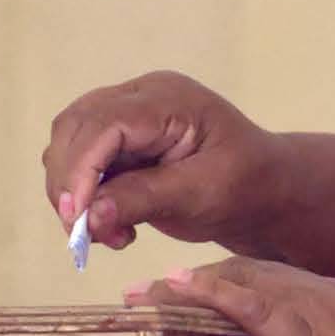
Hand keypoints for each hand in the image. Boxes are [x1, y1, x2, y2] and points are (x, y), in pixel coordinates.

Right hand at [43, 73, 274, 254]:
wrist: (265, 193)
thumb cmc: (246, 186)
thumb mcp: (202, 194)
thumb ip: (144, 199)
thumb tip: (87, 217)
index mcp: (167, 100)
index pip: (104, 123)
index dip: (81, 167)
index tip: (76, 216)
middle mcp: (140, 99)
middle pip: (75, 128)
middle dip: (69, 183)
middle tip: (84, 234)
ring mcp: (127, 119)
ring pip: (69, 146)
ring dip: (74, 195)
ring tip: (109, 236)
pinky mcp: (120, 145)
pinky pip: (81, 166)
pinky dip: (85, 201)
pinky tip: (114, 227)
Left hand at [132, 258, 334, 335]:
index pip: (291, 288)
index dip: (248, 288)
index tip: (215, 296)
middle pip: (259, 276)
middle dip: (208, 279)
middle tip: (160, 290)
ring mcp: (321, 311)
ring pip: (244, 282)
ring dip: (191, 286)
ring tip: (147, 294)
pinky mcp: (305, 334)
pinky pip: (247, 302)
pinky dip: (208, 292)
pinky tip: (177, 290)